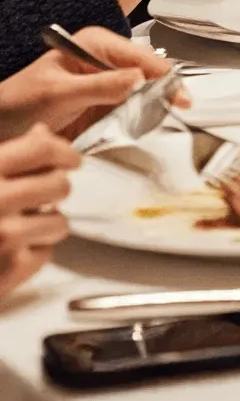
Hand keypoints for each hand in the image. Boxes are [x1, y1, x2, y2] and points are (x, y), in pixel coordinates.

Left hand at [0, 31, 177, 143]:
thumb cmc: (15, 103)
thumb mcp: (57, 93)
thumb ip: (99, 85)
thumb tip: (139, 79)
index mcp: (94, 45)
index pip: (140, 57)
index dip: (163, 75)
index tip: (180, 96)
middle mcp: (103, 61)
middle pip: (145, 74)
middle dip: (161, 91)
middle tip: (178, 109)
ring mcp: (103, 85)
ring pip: (140, 94)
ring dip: (150, 108)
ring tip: (162, 120)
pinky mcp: (100, 108)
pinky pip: (127, 112)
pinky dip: (136, 121)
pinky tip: (142, 128)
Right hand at [0, 125, 78, 300]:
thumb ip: (4, 157)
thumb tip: (41, 131)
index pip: (43, 147)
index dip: (65, 153)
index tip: (71, 160)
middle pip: (59, 184)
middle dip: (56, 193)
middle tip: (45, 199)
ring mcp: (3, 235)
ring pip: (58, 222)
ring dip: (46, 227)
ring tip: (24, 230)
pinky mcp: (9, 268)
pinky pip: (44, 254)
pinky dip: (31, 256)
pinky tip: (8, 255)